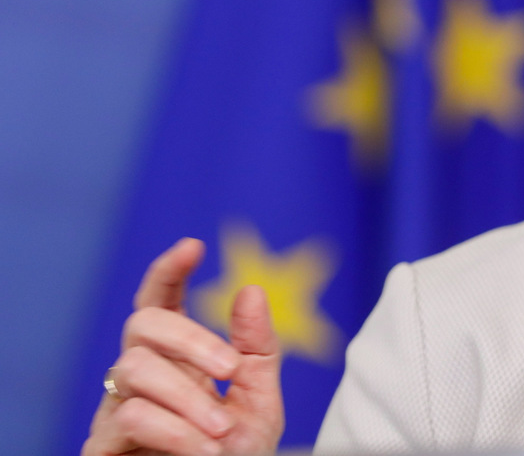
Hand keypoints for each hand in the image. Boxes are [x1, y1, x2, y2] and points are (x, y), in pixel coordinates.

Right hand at [82, 238, 283, 455]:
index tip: (192, 247)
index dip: (167, 273)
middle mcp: (141, 376)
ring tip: (223, 433)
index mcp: (177, 358)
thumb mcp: (260, 398)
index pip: (161, 303)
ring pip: (134, 369)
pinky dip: (175, 431)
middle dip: (192, 339)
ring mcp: (117, 409)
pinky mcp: (103, 446)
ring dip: (188, 398)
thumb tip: (250, 289)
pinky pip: (131, 417)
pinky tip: (203, 451)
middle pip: (143, 323)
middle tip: (231, 369)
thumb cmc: (239, 453)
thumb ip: (256, 347)